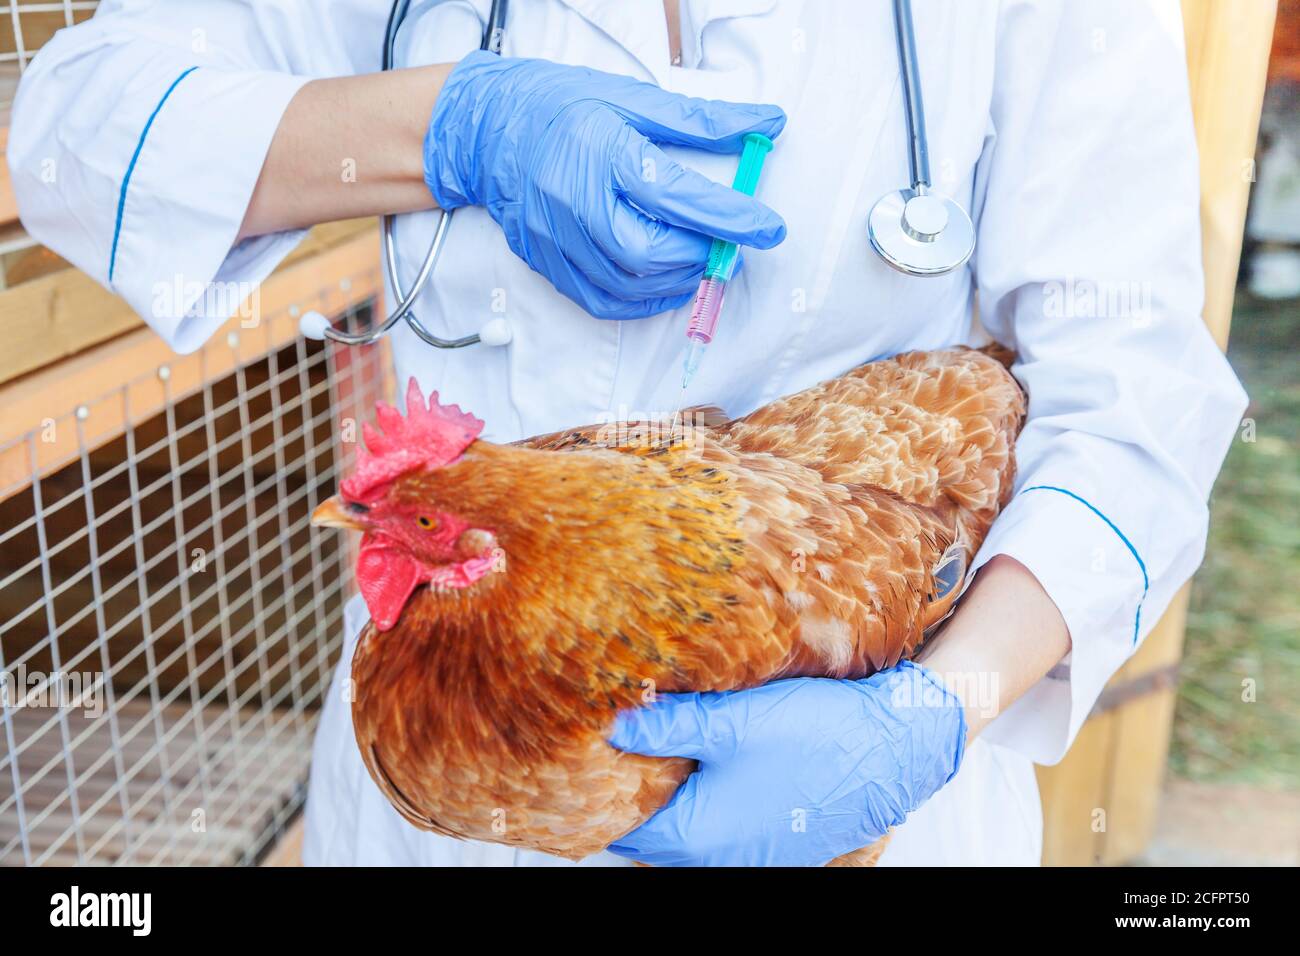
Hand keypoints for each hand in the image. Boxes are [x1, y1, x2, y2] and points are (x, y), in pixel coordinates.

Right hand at [423, 51, 786, 318]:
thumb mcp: (635, 98)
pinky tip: (665, 284)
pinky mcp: (547, 261)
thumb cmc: (564, 106)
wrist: (490, 130)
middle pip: (647, 252)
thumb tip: (766, 125)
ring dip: (676, 280)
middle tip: (728, 246)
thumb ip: (702, 121)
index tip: (769, 228)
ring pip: (626, 283)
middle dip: (699, 255)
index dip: (728, 217)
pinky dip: (642, 301)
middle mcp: (575, 200)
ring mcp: (556, 237)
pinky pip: (600, 300)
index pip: (675, 196)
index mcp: (602, 152)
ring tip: (700, 260)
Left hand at [607, 661, 966, 865]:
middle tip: (629, 736)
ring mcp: (748, 856)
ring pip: (688, 829)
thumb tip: (615, 727)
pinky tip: (713, 759)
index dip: (605, 783)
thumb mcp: (732, 721)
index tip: (598, 746)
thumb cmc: (820, 737)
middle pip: (653, 830)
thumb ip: (669, 726)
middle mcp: (719, 859)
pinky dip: (707, 800)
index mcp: (696, 836)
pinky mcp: (772, 844)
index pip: (621, 824)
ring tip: (670, 741)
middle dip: (637, 787)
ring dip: (675, 793)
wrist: (895, 749)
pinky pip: (721, 828)